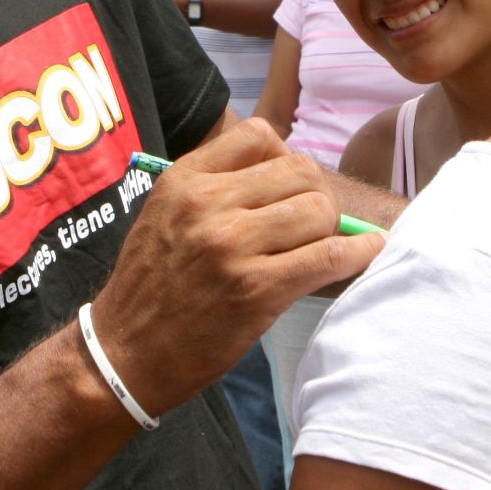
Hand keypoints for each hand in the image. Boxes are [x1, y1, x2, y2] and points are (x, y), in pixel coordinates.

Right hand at [86, 119, 383, 415]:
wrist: (123, 355)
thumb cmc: (152, 286)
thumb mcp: (167, 213)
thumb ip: (215, 185)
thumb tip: (288, 171)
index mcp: (184, 179)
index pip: (260, 134)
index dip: (285, 158)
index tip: (287, 187)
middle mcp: (207, 203)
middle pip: (300, 171)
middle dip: (315, 194)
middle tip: (312, 223)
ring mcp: (231, 246)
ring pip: (319, 210)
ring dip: (332, 228)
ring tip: (322, 246)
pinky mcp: (255, 290)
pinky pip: (327, 257)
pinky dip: (357, 253)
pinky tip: (367, 252)